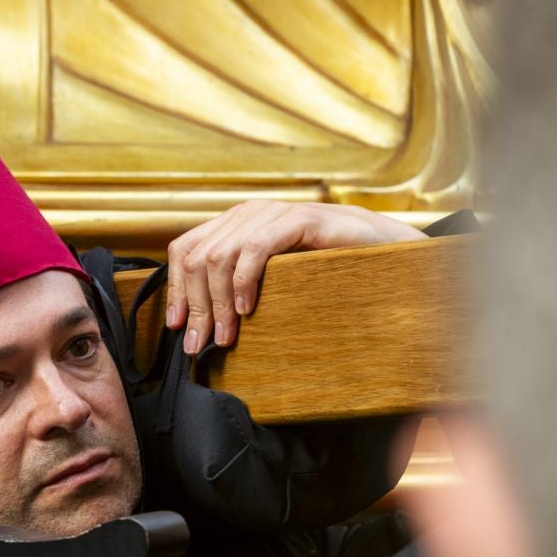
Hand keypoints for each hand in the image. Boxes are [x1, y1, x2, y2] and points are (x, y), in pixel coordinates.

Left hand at [165, 200, 423, 352]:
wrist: (381, 249)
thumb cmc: (326, 268)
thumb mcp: (273, 280)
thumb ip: (239, 287)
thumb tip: (203, 322)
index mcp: (236, 224)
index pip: (186, 249)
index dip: (176, 289)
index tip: (178, 326)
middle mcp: (248, 213)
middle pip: (197, 257)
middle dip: (195, 306)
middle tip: (201, 343)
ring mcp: (272, 213)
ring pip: (220, 257)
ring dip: (218, 303)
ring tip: (226, 335)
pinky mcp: (297, 219)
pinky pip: (255, 249)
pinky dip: (244, 281)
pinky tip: (248, 309)